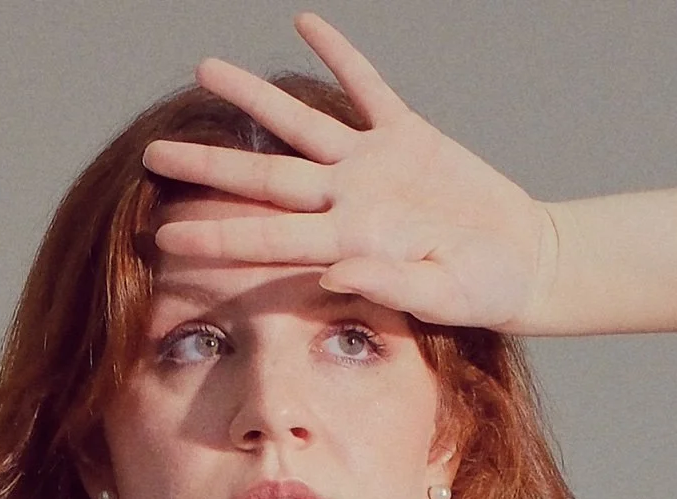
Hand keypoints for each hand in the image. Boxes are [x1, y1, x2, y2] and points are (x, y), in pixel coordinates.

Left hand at [142, 13, 557, 333]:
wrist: (523, 263)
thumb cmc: (482, 290)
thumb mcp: (441, 294)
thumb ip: (389, 284)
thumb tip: (332, 272)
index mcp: (346, 242)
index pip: (264, 238)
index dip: (212, 235)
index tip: (164, 235)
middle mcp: (346, 201)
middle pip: (262, 178)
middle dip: (207, 167)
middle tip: (153, 153)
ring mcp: (372, 166)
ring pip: (299, 123)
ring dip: (253, 98)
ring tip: (205, 67)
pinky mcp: (407, 136)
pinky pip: (365, 85)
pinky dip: (338, 54)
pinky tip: (305, 23)